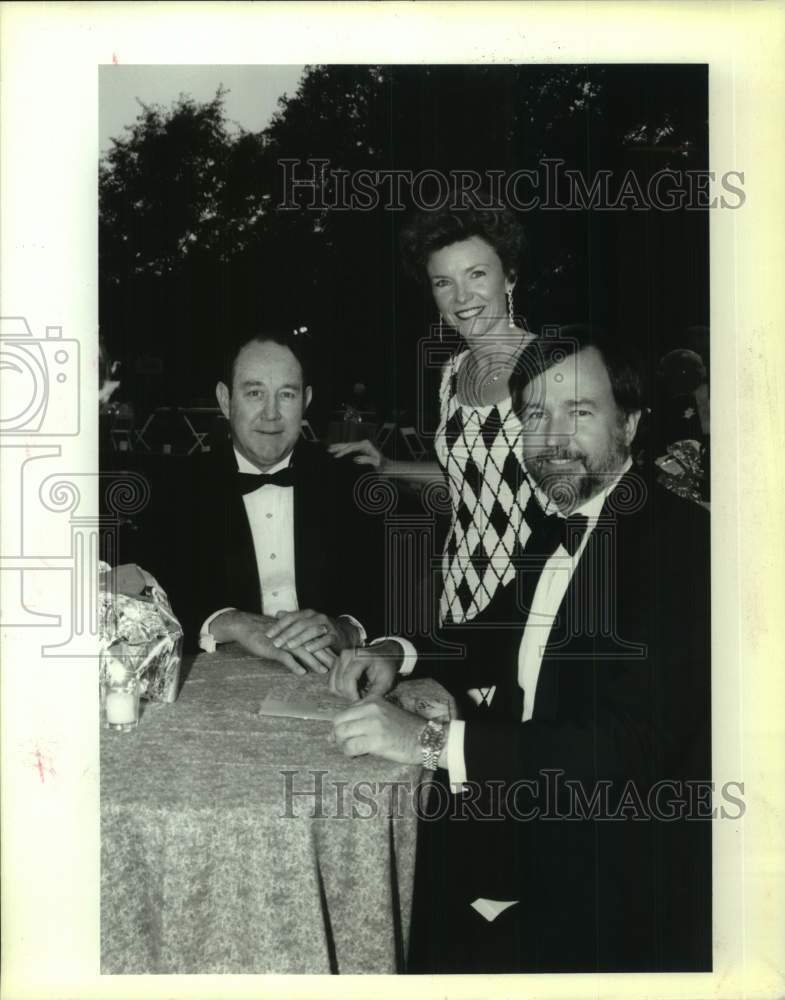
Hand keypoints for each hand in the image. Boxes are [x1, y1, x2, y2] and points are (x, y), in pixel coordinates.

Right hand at [210, 610, 332, 675]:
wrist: (246, 626)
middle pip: (313, 646)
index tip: (339, 658)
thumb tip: (304, 651)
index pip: (315, 641)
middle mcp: (293, 636)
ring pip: (303, 652)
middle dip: (326, 656)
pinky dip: (294, 665)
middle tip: (338, 666)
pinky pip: (286, 657)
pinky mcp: (274, 648)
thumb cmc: (264, 632)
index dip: (327, 649)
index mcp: (296, 632)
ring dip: (314, 661)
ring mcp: (284, 642)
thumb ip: (294, 641)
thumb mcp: (282, 635)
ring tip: (324, 671)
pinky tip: (302, 672)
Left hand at [265, 609, 357, 657]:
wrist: (344, 634)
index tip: (267, 635)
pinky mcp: (335, 636)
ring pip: (311, 631)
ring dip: (300, 639)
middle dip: (286, 633)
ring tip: (290, 646)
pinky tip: (308, 650)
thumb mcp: (306, 623)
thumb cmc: (320, 630)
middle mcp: (317, 617)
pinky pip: (325, 639)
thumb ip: (292, 619)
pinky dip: (316, 644)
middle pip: (300, 624)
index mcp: (308, 613)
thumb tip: (277, 613)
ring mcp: (327, 626)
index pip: (290, 617)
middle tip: (276, 642)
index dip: (278, 626)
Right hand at [328, 439, 384, 469]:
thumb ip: (366, 460)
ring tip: (330, 448)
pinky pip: (350, 448)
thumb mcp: (376, 462)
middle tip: (329, 449)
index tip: (336, 456)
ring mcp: (361, 445)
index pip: (351, 447)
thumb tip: (356, 459)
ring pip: (348, 445)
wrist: (386, 463)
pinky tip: (338, 450)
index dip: (343, 451)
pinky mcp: (360, 448)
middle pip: (348, 444)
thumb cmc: (382, 463)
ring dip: (339, 447)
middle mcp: (363, 443)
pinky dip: (343, 449)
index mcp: (366, 445)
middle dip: (338, 447)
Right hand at [328, 641, 401, 700]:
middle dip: (348, 695)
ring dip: (343, 693)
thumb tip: (363, 707)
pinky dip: (339, 690)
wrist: (384, 652)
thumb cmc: (386, 665)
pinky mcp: (336, 663)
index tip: (360, 702)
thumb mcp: (386, 680)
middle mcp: (346, 655)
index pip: (348, 678)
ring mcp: (339, 658)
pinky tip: (351, 690)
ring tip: (356, 694)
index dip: (352, 694)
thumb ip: (375, 694)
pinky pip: (331, 682)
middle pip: (339, 683)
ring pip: (332, 684)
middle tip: (361, 698)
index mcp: (360, 657)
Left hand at [332, 695, 426, 764]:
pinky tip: (356, 755)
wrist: (426, 738)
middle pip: (338, 722)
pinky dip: (349, 753)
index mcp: (372, 700)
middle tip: (345, 744)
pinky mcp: (375, 741)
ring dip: (342, 745)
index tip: (343, 736)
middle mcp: (370, 708)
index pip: (344, 712)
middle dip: (338, 735)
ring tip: (351, 750)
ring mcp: (373, 724)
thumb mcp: (385, 713)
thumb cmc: (406, 728)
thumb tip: (334, 733)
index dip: (341, 726)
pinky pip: (350, 747)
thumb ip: (364, 717)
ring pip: (341, 734)